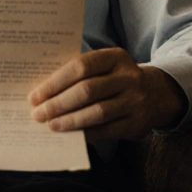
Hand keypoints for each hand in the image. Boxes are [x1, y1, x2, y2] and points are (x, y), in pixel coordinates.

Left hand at [28, 48, 187, 140]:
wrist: (157, 94)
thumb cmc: (117, 79)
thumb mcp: (105, 67)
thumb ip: (79, 73)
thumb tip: (43, 91)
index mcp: (115, 57)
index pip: (81, 66)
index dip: (55, 82)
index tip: (35, 95)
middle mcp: (128, 77)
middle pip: (87, 90)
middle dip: (58, 103)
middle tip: (39, 113)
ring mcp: (135, 100)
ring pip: (97, 112)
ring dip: (70, 121)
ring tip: (51, 125)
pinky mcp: (137, 123)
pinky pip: (107, 130)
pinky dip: (86, 133)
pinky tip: (71, 134)